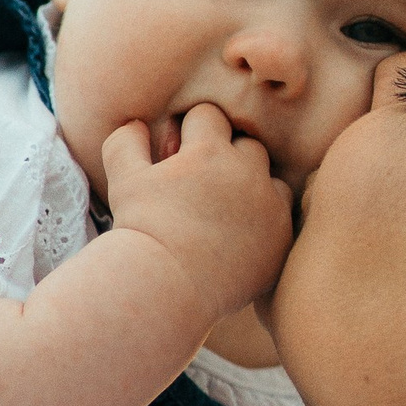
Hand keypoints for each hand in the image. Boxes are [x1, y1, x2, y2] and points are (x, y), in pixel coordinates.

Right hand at [101, 102, 293, 331]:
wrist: (165, 288)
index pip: (209, 116)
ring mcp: (269, 207)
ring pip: (272, 180)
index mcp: (210, 150)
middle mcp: (247, 172)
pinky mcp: (281, 240)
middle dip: (228, 157)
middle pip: (247, 145)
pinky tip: (240, 238)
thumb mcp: (122, 180)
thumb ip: (126, 141)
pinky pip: (282, 218)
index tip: (179, 157)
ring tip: (225, 213)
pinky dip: (266, 223)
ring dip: (254, 188)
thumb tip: (137, 124)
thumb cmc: (140, 231)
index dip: (191, 133)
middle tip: (203, 186)